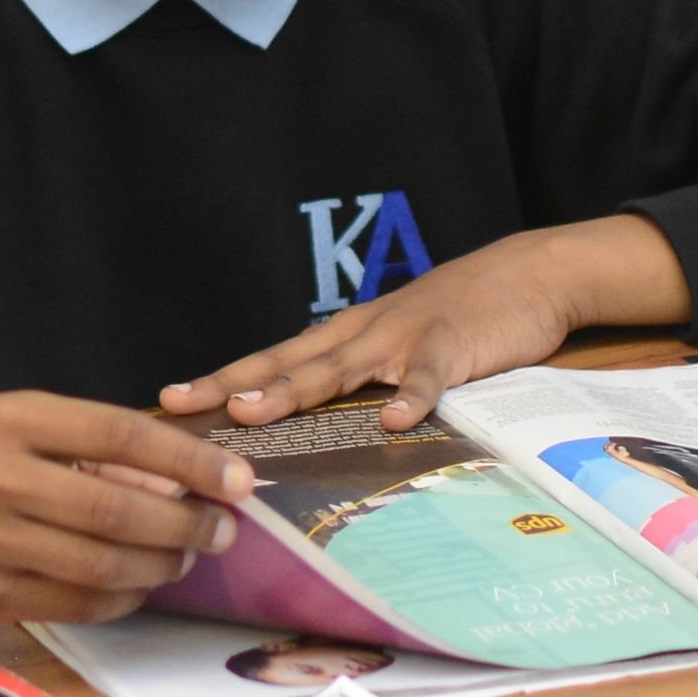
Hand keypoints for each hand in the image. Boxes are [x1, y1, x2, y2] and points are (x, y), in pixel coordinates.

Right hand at [0, 392, 261, 622]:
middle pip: (114, 511)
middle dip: (185, 525)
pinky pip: (73, 606)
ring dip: (159, 566)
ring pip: (99, 566)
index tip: (238, 479)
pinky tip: (138, 585)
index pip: (120, 437)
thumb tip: (186, 482)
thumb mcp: (19, 422)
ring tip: (184, 556)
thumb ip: (94, 447)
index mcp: (12, 419)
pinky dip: (120, 598)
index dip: (189, 461)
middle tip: (222, 529)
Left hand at [161, 214, 691, 428]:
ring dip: (295, 389)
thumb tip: (313, 420)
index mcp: (347, 334)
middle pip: (289, 362)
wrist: (528, 273)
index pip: (272, 359)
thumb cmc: (460, 315)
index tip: (169, 401)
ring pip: (341, 366)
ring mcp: (405, 336)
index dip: (221, 379)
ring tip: (253, 413)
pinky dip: (412, 397)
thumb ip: (361, 376)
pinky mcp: (453, 347)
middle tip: (185, 407)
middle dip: (234, 385)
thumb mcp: (399, 342)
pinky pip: (430, 376)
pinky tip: (395, 423)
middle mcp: (363, 332)